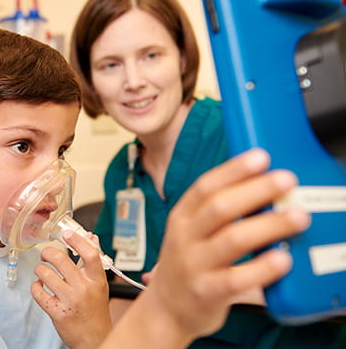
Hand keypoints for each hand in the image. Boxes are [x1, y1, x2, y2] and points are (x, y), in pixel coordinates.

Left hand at [32, 231, 111, 348]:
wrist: (94, 338)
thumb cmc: (95, 309)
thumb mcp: (99, 284)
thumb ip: (93, 260)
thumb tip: (91, 236)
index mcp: (97, 279)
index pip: (90, 254)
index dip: (77, 240)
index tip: (67, 234)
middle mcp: (84, 288)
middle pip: (61, 259)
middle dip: (48, 253)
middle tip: (46, 254)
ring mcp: (70, 300)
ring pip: (46, 274)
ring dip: (40, 269)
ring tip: (42, 271)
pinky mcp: (58, 312)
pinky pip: (38, 292)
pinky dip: (36, 286)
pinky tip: (40, 286)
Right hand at [99, 149, 310, 347]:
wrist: (166, 309)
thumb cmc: (188, 264)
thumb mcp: (190, 231)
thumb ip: (216, 211)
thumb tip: (262, 183)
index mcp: (181, 217)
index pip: (205, 186)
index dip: (234, 170)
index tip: (261, 156)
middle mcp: (184, 237)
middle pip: (219, 207)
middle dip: (256, 190)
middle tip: (286, 180)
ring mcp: (194, 265)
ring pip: (232, 239)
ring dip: (269, 225)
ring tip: (298, 216)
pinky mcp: (207, 292)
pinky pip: (237, 279)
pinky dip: (263, 268)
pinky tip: (283, 259)